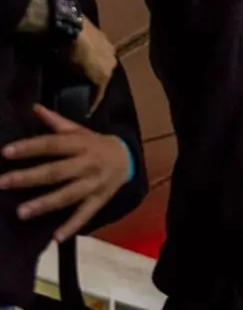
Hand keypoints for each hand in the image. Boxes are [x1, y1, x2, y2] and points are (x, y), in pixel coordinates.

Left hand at [0, 105, 130, 240]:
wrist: (129, 158)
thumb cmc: (96, 143)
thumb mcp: (80, 130)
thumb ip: (56, 122)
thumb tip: (34, 107)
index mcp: (82, 144)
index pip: (52, 144)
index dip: (30, 148)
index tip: (6, 152)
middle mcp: (88, 164)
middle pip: (56, 171)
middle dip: (29, 178)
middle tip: (3, 183)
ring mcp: (94, 184)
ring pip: (68, 195)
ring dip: (45, 204)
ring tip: (21, 212)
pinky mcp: (99, 200)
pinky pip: (85, 214)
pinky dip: (72, 226)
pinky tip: (56, 237)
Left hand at [68, 17, 115, 115]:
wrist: (73, 27)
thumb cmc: (69, 54)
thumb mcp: (68, 72)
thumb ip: (73, 81)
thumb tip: (72, 86)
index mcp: (105, 76)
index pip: (99, 95)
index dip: (93, 103)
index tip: (87, 110)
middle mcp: (112, 65)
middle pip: (104, 77)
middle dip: (96, 82)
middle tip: (85, 85)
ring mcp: (110, 49)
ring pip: (104, 63)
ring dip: (96, 66)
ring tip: (85, 67)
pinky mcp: (105, 37)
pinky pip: (100, 51)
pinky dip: (94, 54)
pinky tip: (85, 53)